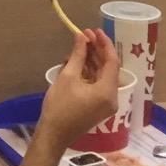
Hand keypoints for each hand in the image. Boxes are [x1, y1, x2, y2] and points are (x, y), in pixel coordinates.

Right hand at [37, 29, 119, 148]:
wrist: (54, 135)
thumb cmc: (60, 106)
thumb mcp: (68, 77)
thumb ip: (78, 55)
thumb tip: (81, 36)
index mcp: (107, 92)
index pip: (112, 61)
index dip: (104, 43)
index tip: (94, 30)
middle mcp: (112, 98)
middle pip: (107, 68)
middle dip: (96, 50)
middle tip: (84, 34)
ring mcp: (106, 104)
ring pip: (102, 76)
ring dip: (91, 61)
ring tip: (78, 47)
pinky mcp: (98, 107)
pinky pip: (97, 85)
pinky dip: (89, 73)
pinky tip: (77, 62)